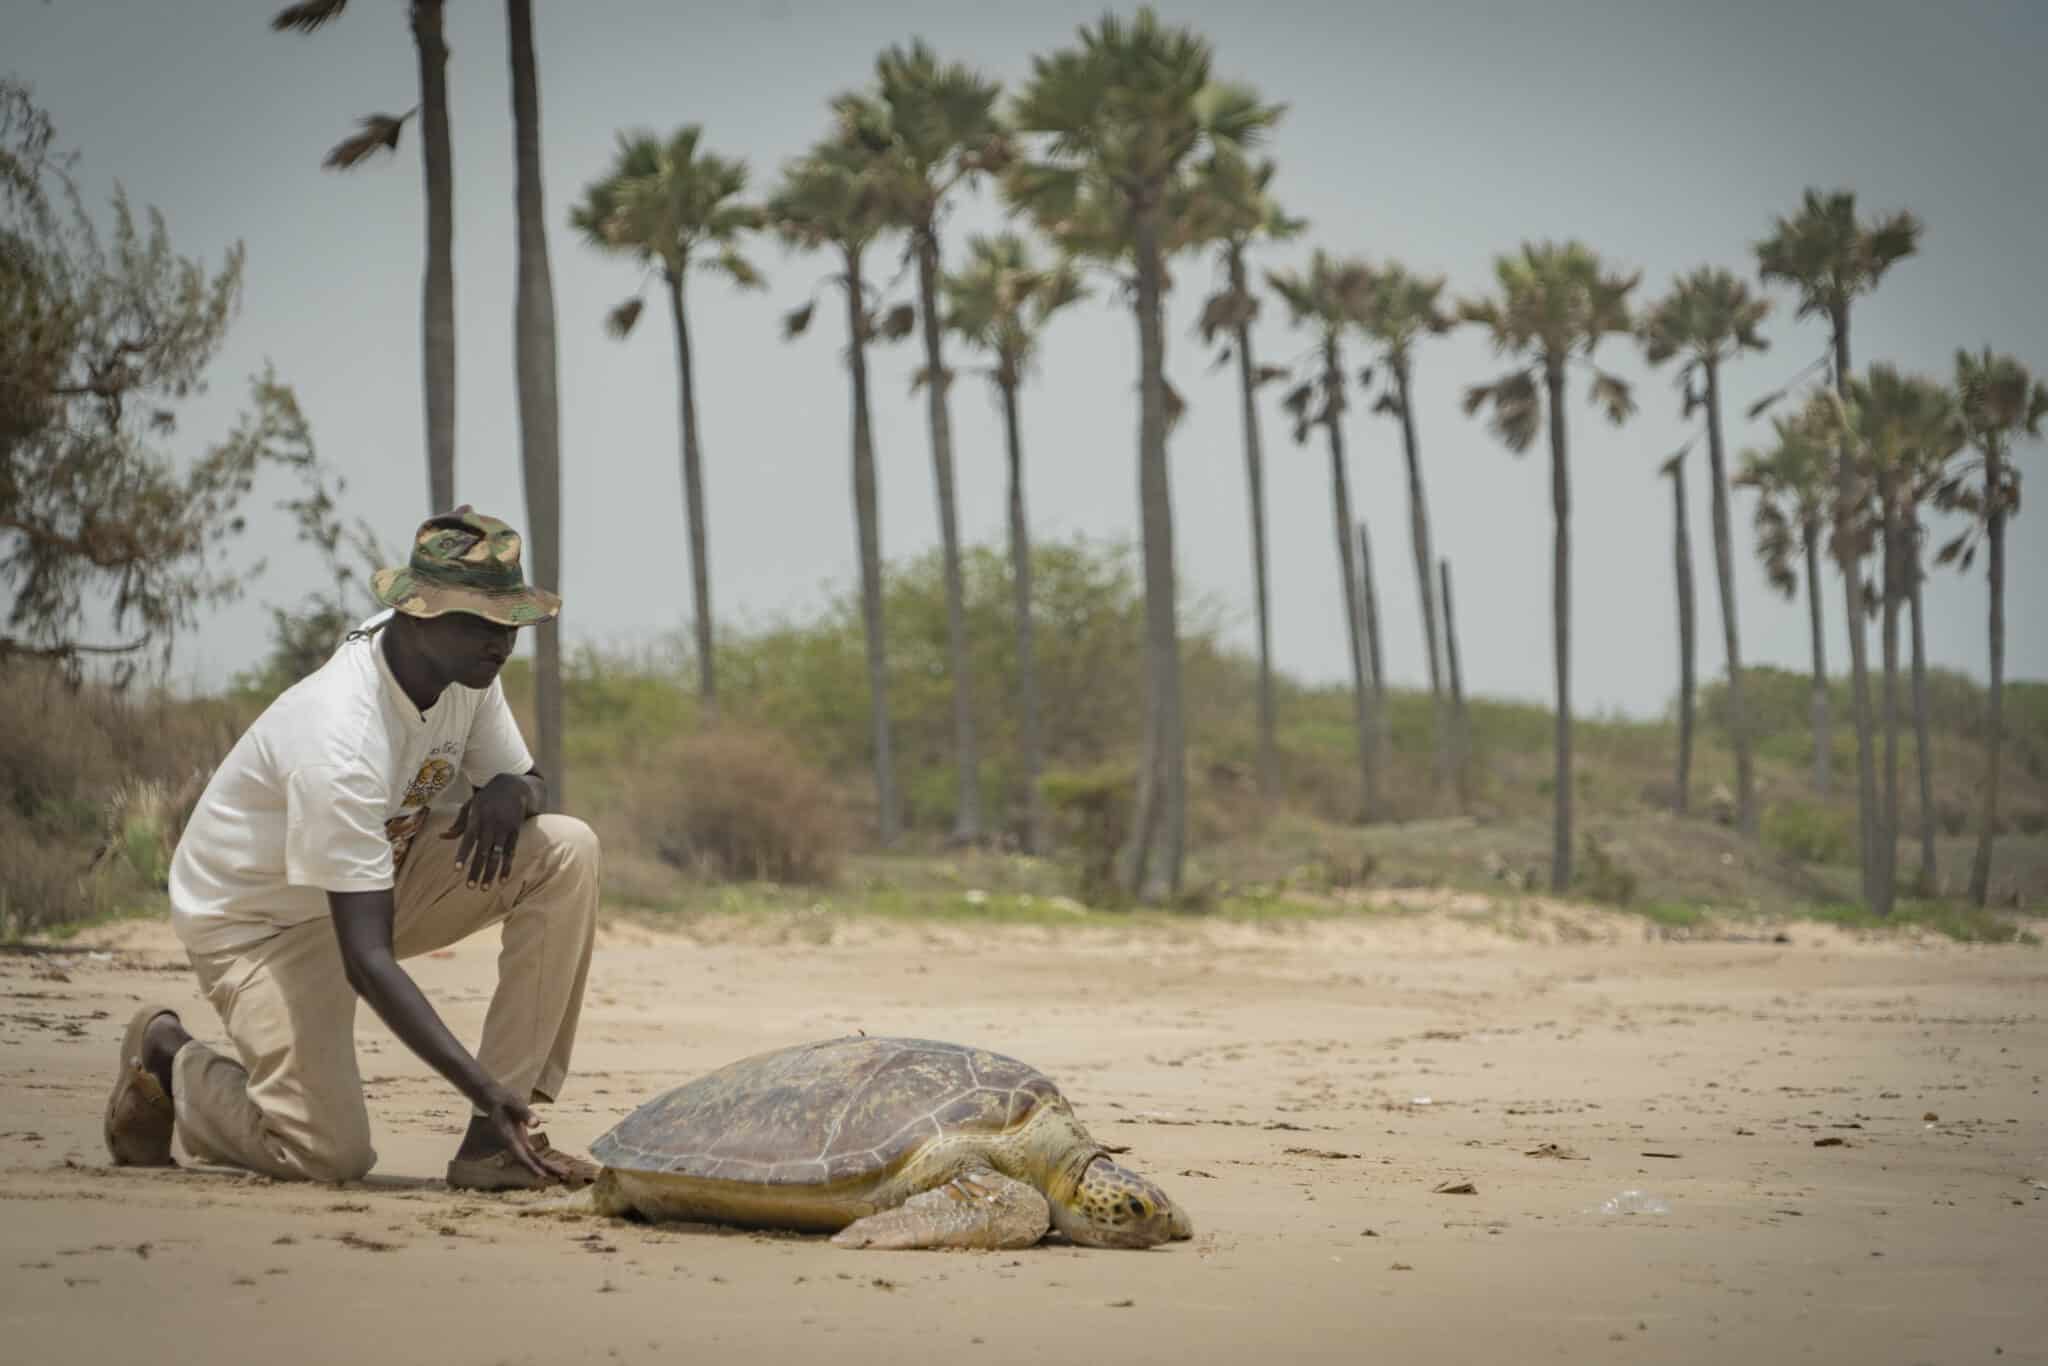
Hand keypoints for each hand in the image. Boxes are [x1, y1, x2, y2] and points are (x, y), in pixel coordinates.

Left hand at [440, 774, 530, 889]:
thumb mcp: (470, 806)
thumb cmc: (486, 798)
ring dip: (491, 873)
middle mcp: (491, 824)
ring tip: (484, 888)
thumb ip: (458, 823)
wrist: (512, 786)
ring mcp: (504, 828)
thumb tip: (442, 837)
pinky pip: (511, 853)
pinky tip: (502, 880)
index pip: (468, 840)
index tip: (456, 870)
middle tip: (470, 887)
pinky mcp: (515, 831)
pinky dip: (506, 867)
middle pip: (483, 852)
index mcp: (477, 818)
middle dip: (476, 870)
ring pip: (497, 855)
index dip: (463, 855)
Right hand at [481, 1085, 573, 1183]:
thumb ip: (525, 1113)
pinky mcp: (522, 1141)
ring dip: (548, 1166)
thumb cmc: (504, 1100)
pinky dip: (544, 1160)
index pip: (521, 1155)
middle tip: (565, 1175)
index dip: (531, 1166)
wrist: (494, 1100)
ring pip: (533, 1159)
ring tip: (565, 1173)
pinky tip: (554, 1165)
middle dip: (547, 1169)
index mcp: (509, 1138)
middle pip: (531, 1161)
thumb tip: (537, 1124)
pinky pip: (534, 1154)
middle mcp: (513, 1144)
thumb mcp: (515, 1103)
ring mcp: (518, 1144)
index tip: (542, 1176)